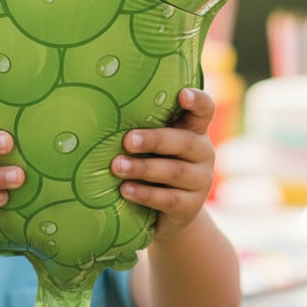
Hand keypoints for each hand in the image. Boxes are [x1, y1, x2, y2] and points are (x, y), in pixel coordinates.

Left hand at [112, 87, 216, 240]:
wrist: (167, 212)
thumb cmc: (153, 162)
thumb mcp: (153, 144)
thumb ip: (142, 127)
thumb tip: (102, 112)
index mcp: (194, 130)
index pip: (204, 110)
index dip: (197, 101)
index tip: (182, 94)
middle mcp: (203, 153)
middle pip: (185, 142)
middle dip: (154, 140)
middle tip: (127, 141)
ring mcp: (201, 181)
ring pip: (175, 172)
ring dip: (144, 168)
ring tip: (117, 166)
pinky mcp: (191, 207)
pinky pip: (169, 199)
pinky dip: (145, 194)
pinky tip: (125, 190)